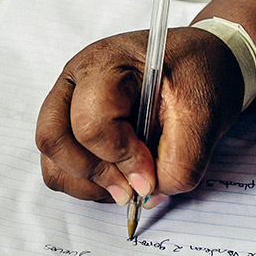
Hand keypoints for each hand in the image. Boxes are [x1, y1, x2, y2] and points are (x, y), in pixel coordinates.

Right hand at [35, 26, 245, 204]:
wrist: (204, 60)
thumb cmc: (201, 74)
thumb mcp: (204, 115)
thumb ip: (179, 162)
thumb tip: (147, 194)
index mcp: (107, 63)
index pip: (92, 122)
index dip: (121, 158)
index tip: (150, 175)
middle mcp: (77, 78)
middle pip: (53, 137)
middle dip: (93, 173)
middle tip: (131, 189)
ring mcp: (68, 100)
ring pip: (51, 157)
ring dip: (87, 182)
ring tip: (127, 185)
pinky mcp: (71, 122)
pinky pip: (59, 164)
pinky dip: (84, 182)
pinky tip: (118, 178)